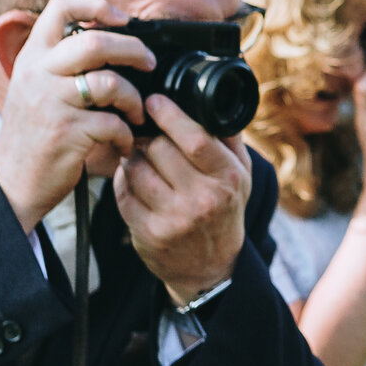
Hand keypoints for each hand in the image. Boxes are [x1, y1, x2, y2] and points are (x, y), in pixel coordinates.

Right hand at [0, 0, 154, 231]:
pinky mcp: (66, 132)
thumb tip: (113, 40)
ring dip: (134, 100)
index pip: (60, 8)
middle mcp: (38, 73)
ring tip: (135, 114)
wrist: (13, 181)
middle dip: (134, 50)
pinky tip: (123, 143)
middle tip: (148, 64)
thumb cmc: (35, 133)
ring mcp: (51, 101)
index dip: (96, 5)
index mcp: (32, 56)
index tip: (124, 19)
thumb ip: (63, 62)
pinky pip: (113, 123)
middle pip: (95, 42)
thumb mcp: (37, 86)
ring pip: (110, 83)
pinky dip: (126, 135)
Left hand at [116, 94, 252, 305]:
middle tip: (143, 130)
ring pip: (136, 168)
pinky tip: (134, 178)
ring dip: (132, 156)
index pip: (196, 140)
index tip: (154, 101)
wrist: (211, 267)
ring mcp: (174, 219)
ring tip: (139, 155)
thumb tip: (210, 98)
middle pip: (160, 149)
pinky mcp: (148, 233)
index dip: (170, 115)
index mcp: (229, 178)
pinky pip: (124, 192)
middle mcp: (203, 199)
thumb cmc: (225, 210)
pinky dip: (124, 180)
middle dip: (147, 135)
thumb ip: (228, 139)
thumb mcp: (241, 175)